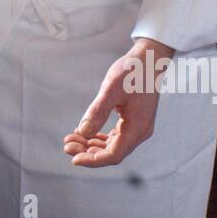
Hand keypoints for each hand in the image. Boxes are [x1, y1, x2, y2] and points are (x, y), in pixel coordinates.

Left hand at [62, 37, 174, 168]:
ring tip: (71, 140)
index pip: (114, 155)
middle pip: (112, 152)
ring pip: (112, 146)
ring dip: (91, 145)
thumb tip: (82, 132)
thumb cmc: (133, 70)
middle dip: (88, 152)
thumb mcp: (112, 89)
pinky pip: (115, 136)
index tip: (73, 158)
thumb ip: (97, 111)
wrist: (149, 57)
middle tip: (67, 146)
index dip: (93, 160)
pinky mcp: (133, 120)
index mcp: (138, 128)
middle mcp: (140, 132)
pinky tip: (84, 133)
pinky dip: (99, 137)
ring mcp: (137, 127)